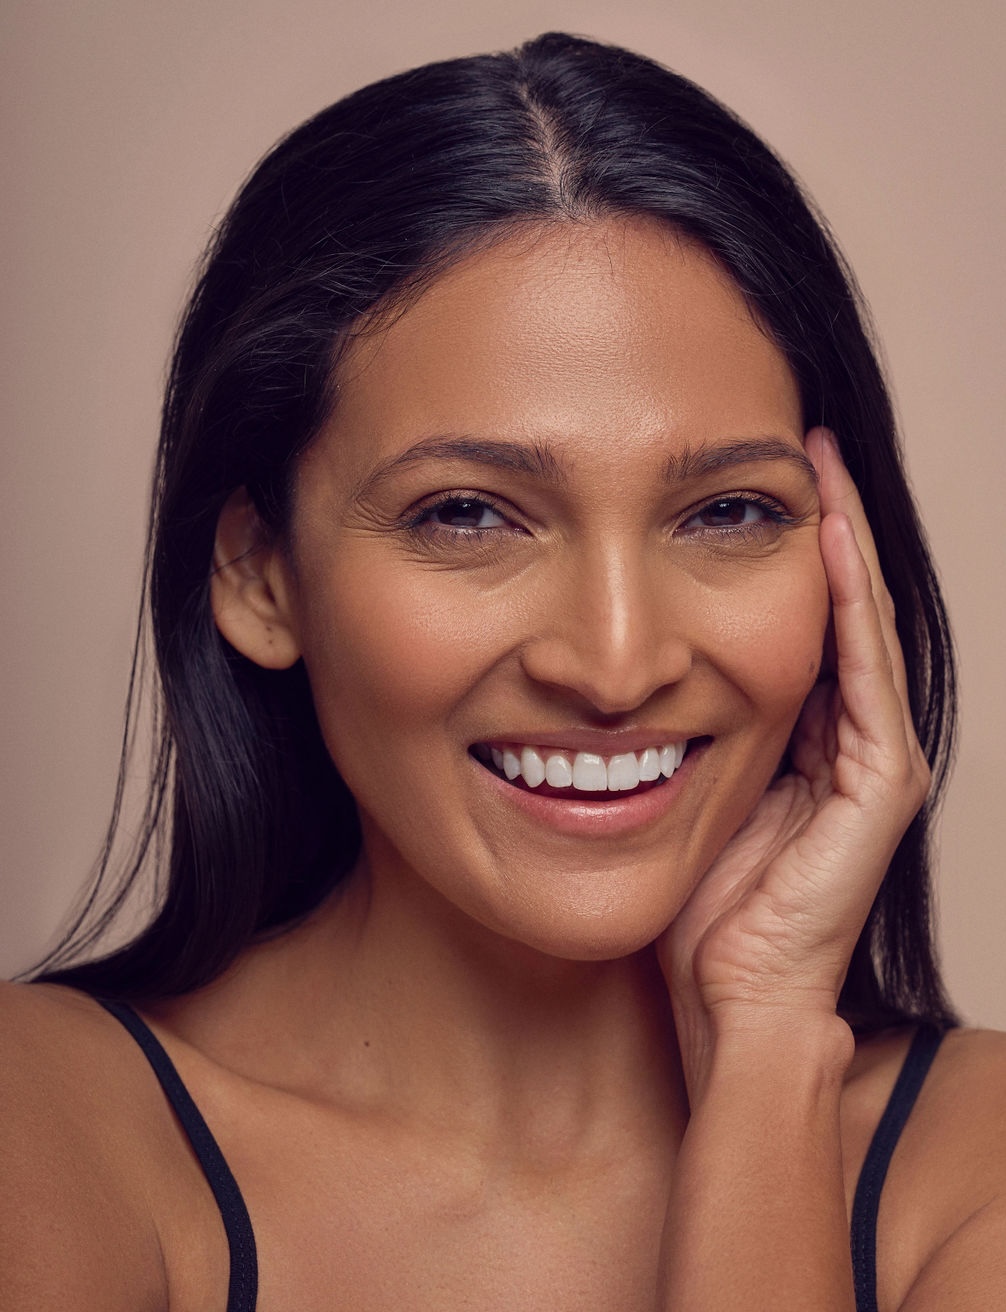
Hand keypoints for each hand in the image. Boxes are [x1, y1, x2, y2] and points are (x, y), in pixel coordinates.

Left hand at [658, 428, 930, 1092]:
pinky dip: (848, 603)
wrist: (730, 997)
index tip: (753, 477)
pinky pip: (865, 673)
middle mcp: (856, 740)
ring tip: (818, 463)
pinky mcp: (882, 784)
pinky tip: (827, 538)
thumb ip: (687, 728)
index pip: (805, 621)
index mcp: (813, 740)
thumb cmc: (699, 906)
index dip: (790, 549)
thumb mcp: (688, 791)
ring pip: (862, 624)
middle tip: (799, 443)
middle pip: (843, 607)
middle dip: (825, 524)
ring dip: (842, 541)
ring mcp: (877, 761)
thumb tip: (631, 664)